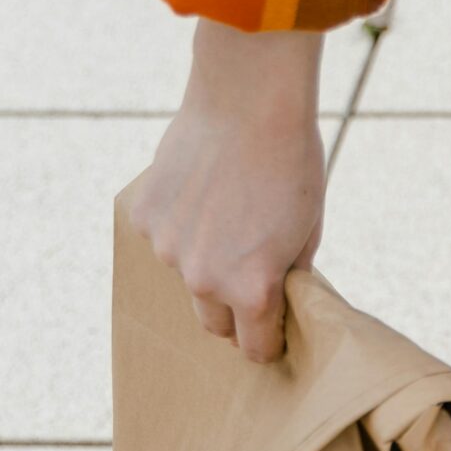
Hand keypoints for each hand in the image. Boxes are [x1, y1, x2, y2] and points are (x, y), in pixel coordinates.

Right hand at [127, 20, 327, 362]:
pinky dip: (178, 224)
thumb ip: (288, 276)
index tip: (274, 331)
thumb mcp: (307, 230)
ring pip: (185, 276)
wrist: (248, 102)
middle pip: (214, 324)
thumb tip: (277, 299)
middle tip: (250, 280)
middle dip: (234, 312)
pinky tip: (199, 191)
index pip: (254, 348)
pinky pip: (162, 236)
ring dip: (202, 262)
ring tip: (226, 218)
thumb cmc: (292, 163)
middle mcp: (202, 278)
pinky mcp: (142, 216)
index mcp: (251, 290)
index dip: (269, 341)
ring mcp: (166, 248)